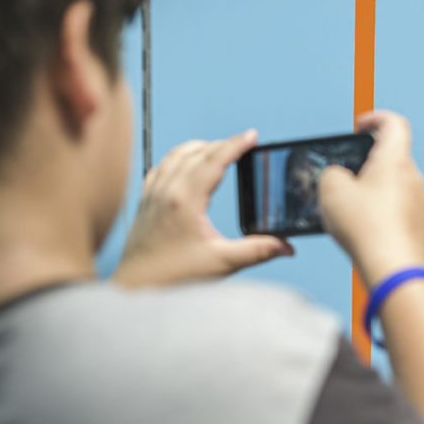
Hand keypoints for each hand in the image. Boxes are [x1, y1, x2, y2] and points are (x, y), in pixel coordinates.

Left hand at [113, 131, 293, 286]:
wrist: (136, 288)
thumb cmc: (174, 277)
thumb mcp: (222, 263)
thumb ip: (257, 251)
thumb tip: (287, 246)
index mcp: (185, 201)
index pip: (213, 160)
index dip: (235, 145)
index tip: (252, 135)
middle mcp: (165, 191)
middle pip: (196, 152)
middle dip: (223, 144)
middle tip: (244, 143)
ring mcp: (152, 195)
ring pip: (176, 155)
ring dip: (200, 147)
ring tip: (219, 149)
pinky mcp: (144, 202)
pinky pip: (161, 166)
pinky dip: (178, 157)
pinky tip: (186, 164)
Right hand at [318, 111, 423, 287]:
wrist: (393, 269)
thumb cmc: (368, 229)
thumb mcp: (331, 190)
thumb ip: (331, 173)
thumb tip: (338, 176)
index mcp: (395, 160)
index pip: (394, 123)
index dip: (375, 118)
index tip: (361, 126)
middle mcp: (413, 178)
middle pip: (391, 158)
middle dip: (366, 165)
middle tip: (345, 179)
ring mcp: (419, 203)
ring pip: (394, 187)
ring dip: (373, 192)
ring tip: (351, 211)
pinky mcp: (419, 225)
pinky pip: (398, 211)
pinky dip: (382, 214)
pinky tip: (365, 230)